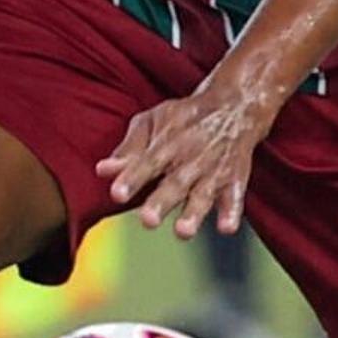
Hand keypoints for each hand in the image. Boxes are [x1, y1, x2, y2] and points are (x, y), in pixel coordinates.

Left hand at [99, 67, 289, 238]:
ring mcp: (213, 171)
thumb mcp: (152, 122)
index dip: (132, 178)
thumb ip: (129, 149)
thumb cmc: (183, 119)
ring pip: (203, 195)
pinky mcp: (234, 181)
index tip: (117, 194)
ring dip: (194, 214)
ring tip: (183, 232)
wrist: (233, 106)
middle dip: (161, 202)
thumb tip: (103, 170)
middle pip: (175, 183)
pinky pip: (235, 198)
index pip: (146, 162)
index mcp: (167, 144)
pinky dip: (231, 213)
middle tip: (147, 220)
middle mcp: (190, 159)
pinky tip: (226, 228)